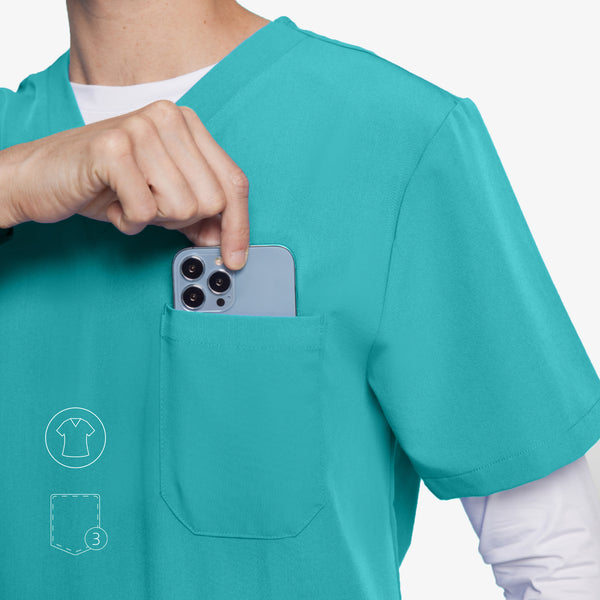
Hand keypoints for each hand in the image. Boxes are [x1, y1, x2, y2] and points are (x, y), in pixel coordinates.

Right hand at [0, 100, 248, 269]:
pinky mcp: (112, 148)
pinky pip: (145, 212)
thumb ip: (198, 215)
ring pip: (182, 207)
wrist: (41, 176)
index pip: (234, 181)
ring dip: (154, 219)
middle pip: (212, 200)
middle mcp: (169, 117)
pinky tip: (114, 204)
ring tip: (129, 200)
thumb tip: (225, 241)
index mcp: (187, 124)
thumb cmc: (105, 184)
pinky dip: (130, 222)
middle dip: (182, 220)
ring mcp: (141, 128)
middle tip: (150, 207)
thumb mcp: (162, 198)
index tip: (235, 258)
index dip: (238, 226)